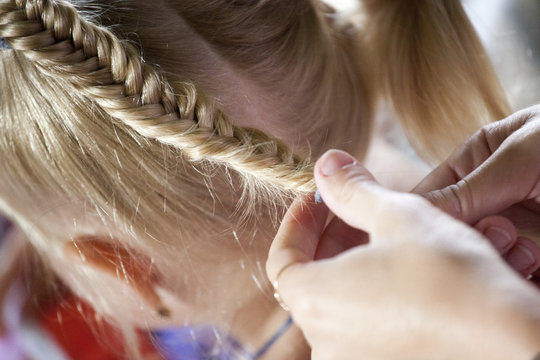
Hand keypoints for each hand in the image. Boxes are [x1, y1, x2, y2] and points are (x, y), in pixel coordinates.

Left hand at [267, 150, 539, 359]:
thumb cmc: (450, 276)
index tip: (317, 198)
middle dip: (329, 238)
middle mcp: (325, 341)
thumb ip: (352, 189)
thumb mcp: (397, 215)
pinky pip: (362, 325)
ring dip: (352, 263)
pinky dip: (370, 293)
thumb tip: (326, 165)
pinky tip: (400, 272)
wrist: (513, 340)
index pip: (282, 257)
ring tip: (382, 236)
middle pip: (310, 278)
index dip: (297, 222)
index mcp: (315, 302)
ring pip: (338, 302)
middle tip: (354, 210)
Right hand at [414, 106, 539, 277]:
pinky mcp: (537, 255)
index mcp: (475, 163)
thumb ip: (469, 185)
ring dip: (501, 259)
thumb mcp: (523, 151)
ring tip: (529, 249)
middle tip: (498, 232)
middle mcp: (490, 199)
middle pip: (454, 231)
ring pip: (484, 257)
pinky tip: (536, 263)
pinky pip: (517, 274)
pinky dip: (521, 276)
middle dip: (470, 238)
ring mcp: (516, 229)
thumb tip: (415, 211)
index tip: (425, 233)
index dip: (421, 215)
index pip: (430, 194)